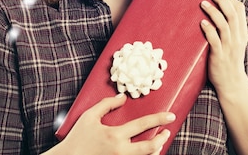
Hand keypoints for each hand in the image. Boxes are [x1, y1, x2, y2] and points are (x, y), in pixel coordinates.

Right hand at [59, 94, 174, 154]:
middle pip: (150, 147)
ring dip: (155, 150)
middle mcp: (120, 151)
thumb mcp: (89, 116)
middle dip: (162, 139)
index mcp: (114, 135)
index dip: (159, 119)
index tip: (170, 116)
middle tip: (167, 132)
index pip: (143, 125)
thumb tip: (123, 97)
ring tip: (158, 143)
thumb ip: (106, 105)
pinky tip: (147, 152)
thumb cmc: (77, 138)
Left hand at [200, 0, 247, 92]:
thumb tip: (218, 12)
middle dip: (221, 0)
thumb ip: (231, 29)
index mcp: (242, 33)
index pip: (240, 9)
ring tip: (203, 4)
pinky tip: (202, 23)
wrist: (232, 84)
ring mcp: (229, 47)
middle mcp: (237, 38)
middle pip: (232, 14)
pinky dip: (209, 30)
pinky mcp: (219, 56)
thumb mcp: (235, 43)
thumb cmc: (229, 61)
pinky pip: (215, 40)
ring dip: (213, 12)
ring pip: (224, 25)